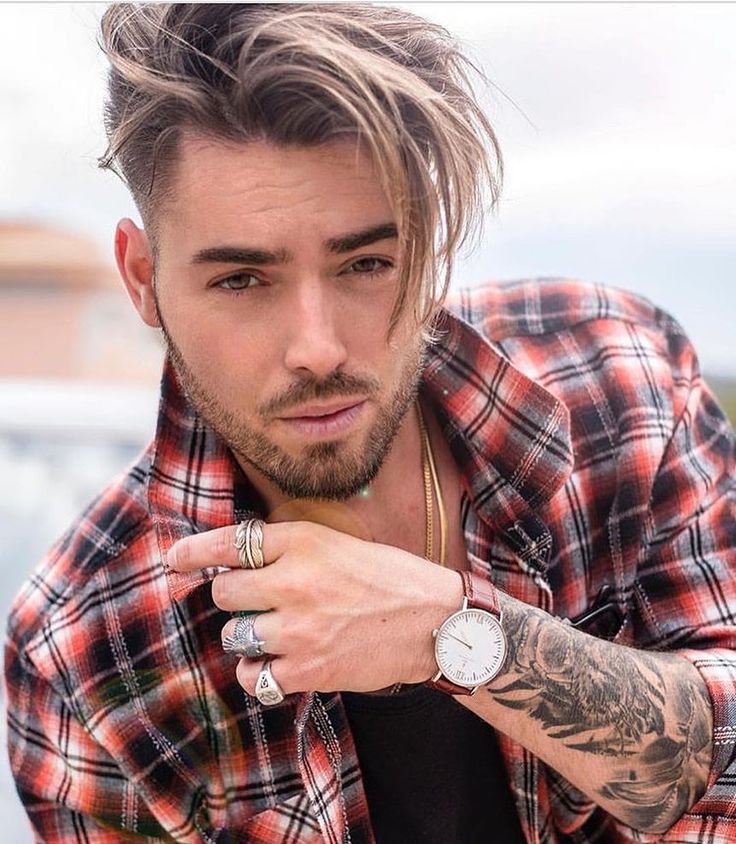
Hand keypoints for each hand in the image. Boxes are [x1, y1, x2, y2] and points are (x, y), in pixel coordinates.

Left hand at [167, 520, 462, 695]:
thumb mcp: (341, 545)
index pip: (232, 542)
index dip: (194, 551)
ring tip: (279, 632)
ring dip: (248, 635)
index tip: (175, 558)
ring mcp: (297, 629)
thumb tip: (239, 560)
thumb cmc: (391, 578)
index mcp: (304, 542)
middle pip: (224, 592)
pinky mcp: (306, 670)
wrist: (435, 623)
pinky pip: (253, 676)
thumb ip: (291, 549)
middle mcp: (294, 581)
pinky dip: (258, 672)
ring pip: (234, 635)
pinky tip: (279, 662)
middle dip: (236, 597)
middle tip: (260, 601)